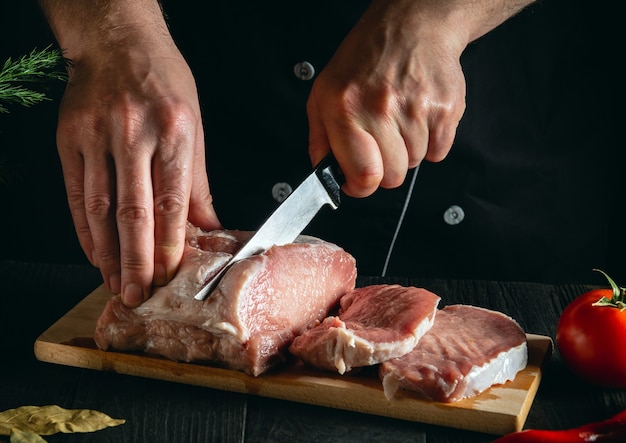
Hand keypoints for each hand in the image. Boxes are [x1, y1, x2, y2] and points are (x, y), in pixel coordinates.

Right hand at [43, 1, 220, 305]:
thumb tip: (209, 227)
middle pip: (134, 211)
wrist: (118, 42)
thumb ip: (198, 183)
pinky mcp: (70, 139)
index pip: (171, 202)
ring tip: (114, 282)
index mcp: (174, 131)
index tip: (169, 275)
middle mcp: (134, 134)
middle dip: (136, 260)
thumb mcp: (194, 127)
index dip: (169, 245)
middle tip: (138, 293)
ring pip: (100, 208)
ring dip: (106, 252)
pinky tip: (93, 252)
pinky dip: (84, 228)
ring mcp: (97, 136)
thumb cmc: (164, 82)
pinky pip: (76, 193)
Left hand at [307, 0, 532, 196]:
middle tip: (382, 143)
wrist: (411, 25)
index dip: (361, 187)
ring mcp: (417, 108)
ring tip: (400, 119)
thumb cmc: (366, 59)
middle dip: (386, 168)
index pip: (362, 175)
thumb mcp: (324, 93)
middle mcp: (381, 108)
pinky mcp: (446, 108)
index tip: (359, 182)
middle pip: (392, 177)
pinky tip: (419, 117)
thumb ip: (320, 139)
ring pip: (415, 163)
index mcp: (346, 108)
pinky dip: (431, 142)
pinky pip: (439, 152)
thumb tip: (324, 174)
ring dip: (408, 150)